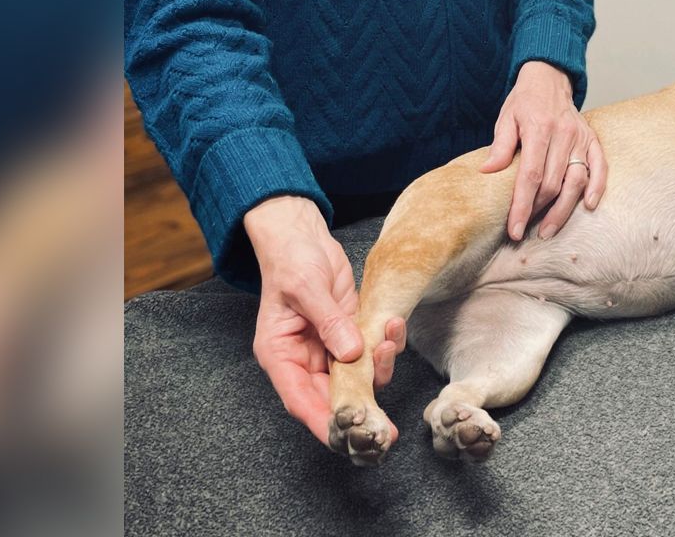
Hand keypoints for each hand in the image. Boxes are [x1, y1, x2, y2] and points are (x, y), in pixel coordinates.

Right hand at [244, 196, 404, 441]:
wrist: (302, 236)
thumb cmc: (291, 259)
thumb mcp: (305, 287)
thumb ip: (328, 321)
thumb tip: (351, 354)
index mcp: (280, 355)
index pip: (300, 399)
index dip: (323, 421)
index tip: (347, 437)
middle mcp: (304, 359)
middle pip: (332, 397)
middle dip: (360, 409)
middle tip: (387, 430)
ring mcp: (328, 348)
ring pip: (357, 377)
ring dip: (379, 368)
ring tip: (389, 341)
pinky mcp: (349, 334)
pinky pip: (370, 352)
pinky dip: (386, 345)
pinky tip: (393, 326)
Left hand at [478, 61, 604, 240]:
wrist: (548, 79)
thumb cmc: (524, 102)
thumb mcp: (506, 119)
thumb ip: (500, 146)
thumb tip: (487, 172)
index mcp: (539, 129)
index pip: (530, 175)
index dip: (522, 205)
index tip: (514, 229)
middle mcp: (563, 134)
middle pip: (553, 183)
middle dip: (538, 212)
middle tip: (525, 231)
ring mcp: (581, 138)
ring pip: (576, 181)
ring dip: (563, 210)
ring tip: (548, 230)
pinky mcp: (592, 140)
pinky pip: (600, 166)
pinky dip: (597, 187)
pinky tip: (588, 206)